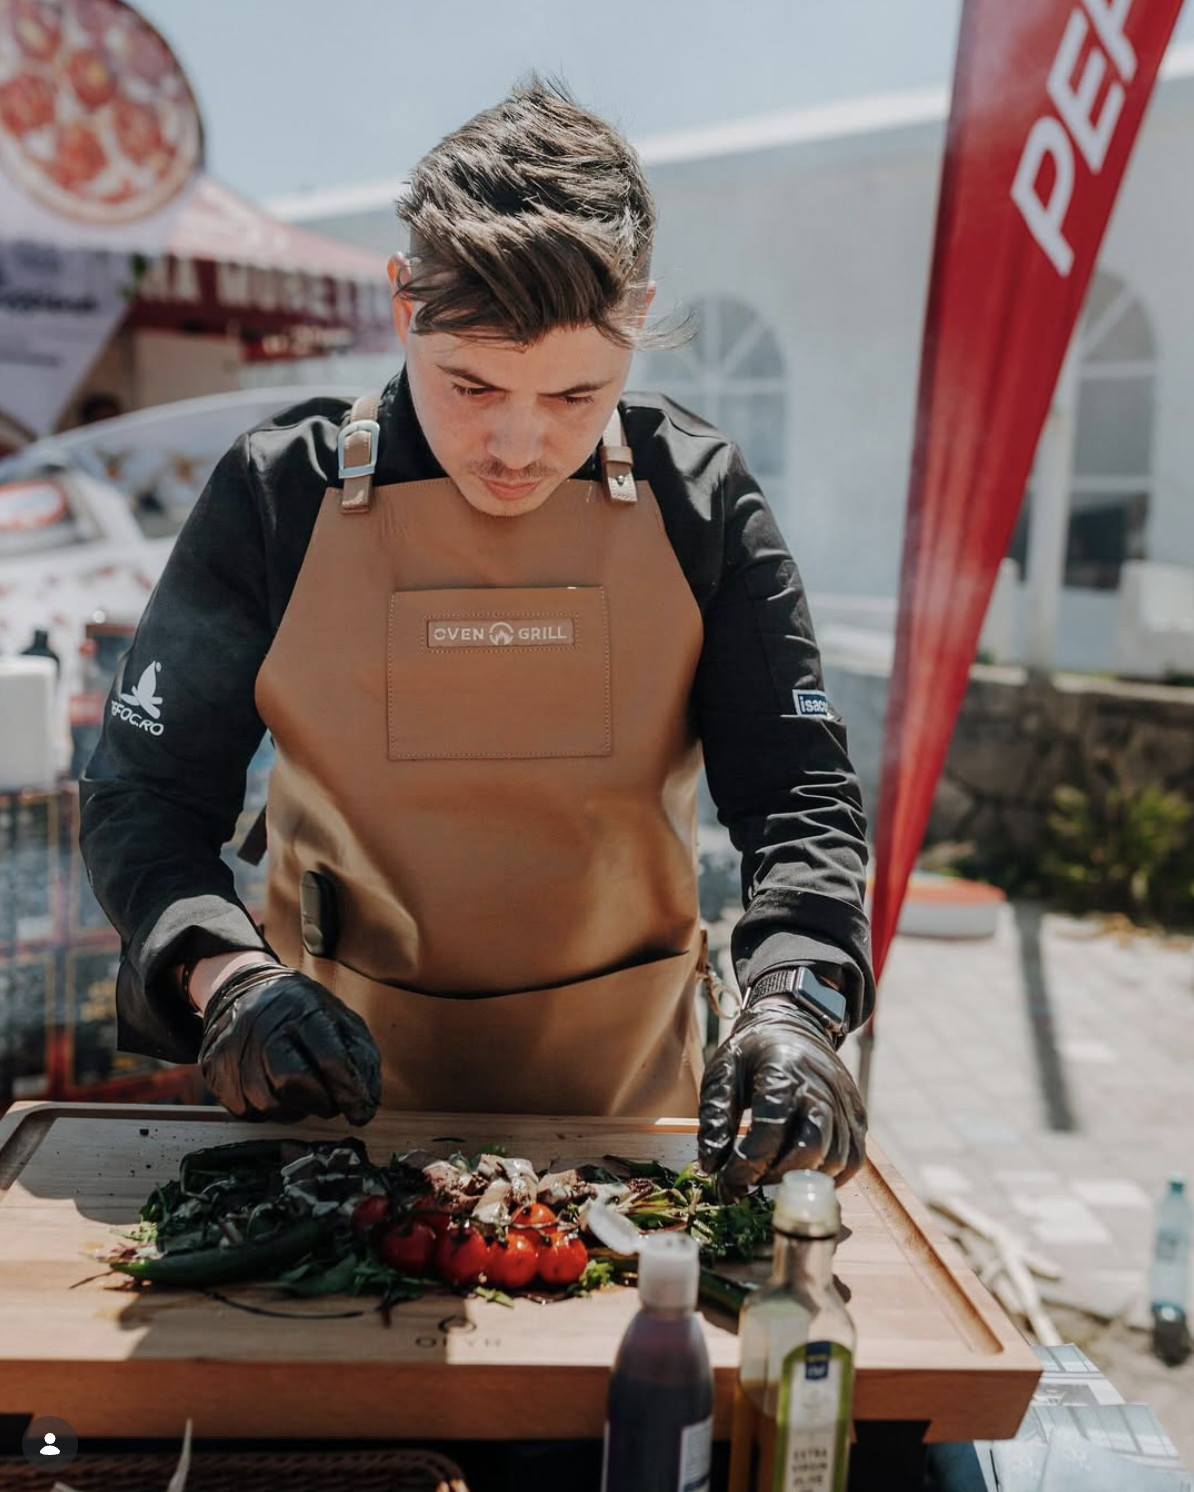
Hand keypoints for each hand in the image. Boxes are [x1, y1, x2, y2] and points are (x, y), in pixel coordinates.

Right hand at [198, 963, 381, 1124]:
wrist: (246, 989)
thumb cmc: (302, 1012)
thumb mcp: (341, 1018)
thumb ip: (360, 1058)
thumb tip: (366, 1106)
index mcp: (303, 1009)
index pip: (330, 1058)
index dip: (349, 1091)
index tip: (361, 1111)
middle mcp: (264, 1025)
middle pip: (292, 1081)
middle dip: (319, 1103)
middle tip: (330, 1103)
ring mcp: (234, 1047)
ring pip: (267, 1102)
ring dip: (292, 1110)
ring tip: (302, 1094)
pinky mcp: (214, 1067)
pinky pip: (243, 1110)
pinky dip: (265, 1111)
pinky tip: (275, 1093)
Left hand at [697, 996, 866, 1199]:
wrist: (793, 1026)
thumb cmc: (753, 1053)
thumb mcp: (722, 1074)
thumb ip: (715, 1118)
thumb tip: (711, 1165)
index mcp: (783, 1072)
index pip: (770, 1129)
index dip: (746, 1163)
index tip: (725, 1181)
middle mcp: (822, 1088)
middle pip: (811, 1148)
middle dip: (776, 1175)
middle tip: (749, 1181)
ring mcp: (845, 1103)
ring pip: (835, 1160)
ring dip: (801, 1180)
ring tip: (770, 1175)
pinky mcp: (857, 1116)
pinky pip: (852, 1160)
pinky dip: (827, 1177)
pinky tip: (799, 1172)